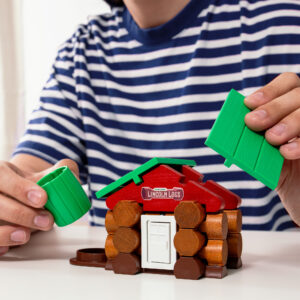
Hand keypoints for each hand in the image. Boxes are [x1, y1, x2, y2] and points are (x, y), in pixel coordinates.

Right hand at [0, 158, 78, 254]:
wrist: (22, 197)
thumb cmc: (32, 185)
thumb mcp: (46, 174)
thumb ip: (62, 170)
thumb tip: (71, 176)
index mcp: (2, 173)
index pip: (1, 174)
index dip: (19, 188)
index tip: (43, 199)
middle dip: (20, 213)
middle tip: (46, 220)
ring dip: (6, 233)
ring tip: (26, 235)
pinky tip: (8, 247)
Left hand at [244, 72, 299, 224]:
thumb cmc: (280, 170)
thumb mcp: (263, 152)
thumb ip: (254, 137)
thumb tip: (232, 126)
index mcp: (293, 107)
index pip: (288, 83)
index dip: (269, 91)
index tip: (249, 104)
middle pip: (299, 94)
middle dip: (273, 107)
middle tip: (253, 122)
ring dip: (289, 122)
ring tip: (271, 139)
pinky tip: (286, 152)